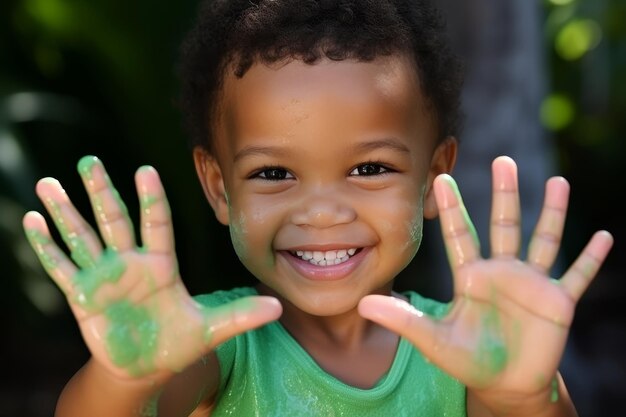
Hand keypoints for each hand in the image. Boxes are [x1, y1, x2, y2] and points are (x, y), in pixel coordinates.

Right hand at [23, 156, 280, 379]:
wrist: (143, 366)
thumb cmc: (175, 343)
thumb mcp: (210, 330)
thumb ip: (241, 315)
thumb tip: (279, 307)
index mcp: (161, 266)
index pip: (157, 225)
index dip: (152, 199)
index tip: (147, 170)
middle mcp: (130, 264)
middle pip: (114, 221)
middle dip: (102, 192)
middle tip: (89, 162)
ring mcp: (103, 277)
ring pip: (82, 237)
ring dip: (65, 212)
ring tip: (48, 183)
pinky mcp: (81, 296)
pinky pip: (61, 266)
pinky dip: (46, 246)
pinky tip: (32, 221)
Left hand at [359, 156, 612, 407]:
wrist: (503, 383)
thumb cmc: (467, 358)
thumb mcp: (433, 339)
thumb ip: (402, 319)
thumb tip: (361, 304)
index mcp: (471, 276)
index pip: (459, 235)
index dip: (451, 209)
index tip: (441, 179)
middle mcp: (501, 272)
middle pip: (504, 225)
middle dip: (504, 194)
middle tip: (503, 161)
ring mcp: (531, 284)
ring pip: (542, 240)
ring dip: (551, 213)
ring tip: (558, 182)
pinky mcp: (557, 303)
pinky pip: (576, 276)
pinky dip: (589, 259)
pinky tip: (603, 237)